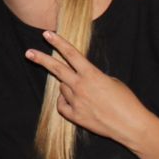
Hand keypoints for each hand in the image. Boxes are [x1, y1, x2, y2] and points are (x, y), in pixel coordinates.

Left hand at [26, 30, 151, 145]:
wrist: (130, 125)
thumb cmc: (125, 101)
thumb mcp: (111, 81)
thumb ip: (92, 77)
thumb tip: (79, 78)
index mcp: (92, 75)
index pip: (71, 54)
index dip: (59, 42)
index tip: (47, 34)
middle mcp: (81, 87)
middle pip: (56, 68)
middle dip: (41, 59)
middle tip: (28, 52)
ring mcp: (76, 102)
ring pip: (62, 88)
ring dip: (68, 87)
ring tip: (86, 94)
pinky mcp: (75, 116)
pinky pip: (62, 106)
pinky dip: (65, 102)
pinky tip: (75, 103)